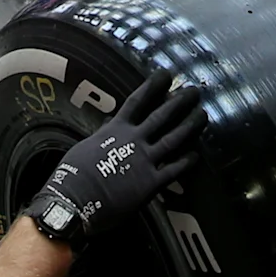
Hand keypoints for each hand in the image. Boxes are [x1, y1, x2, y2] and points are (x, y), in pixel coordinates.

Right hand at [26, 71, 206, 244]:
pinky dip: (187, 161)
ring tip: (203, 115)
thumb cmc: (73, 175)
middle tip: (195, 91)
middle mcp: (134, 140)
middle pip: (162, 116)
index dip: (152, 86)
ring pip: (174, 138)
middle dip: (180, 102)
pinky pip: (174, 169)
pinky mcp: (151, 182)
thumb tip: (108, 125)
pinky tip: (197, 155)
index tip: (165, 75)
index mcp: (115, 129)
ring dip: (190, 126)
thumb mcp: (86, 147)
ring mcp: (145, 160)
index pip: (138, 101)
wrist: (74, 201)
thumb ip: (102, 135)